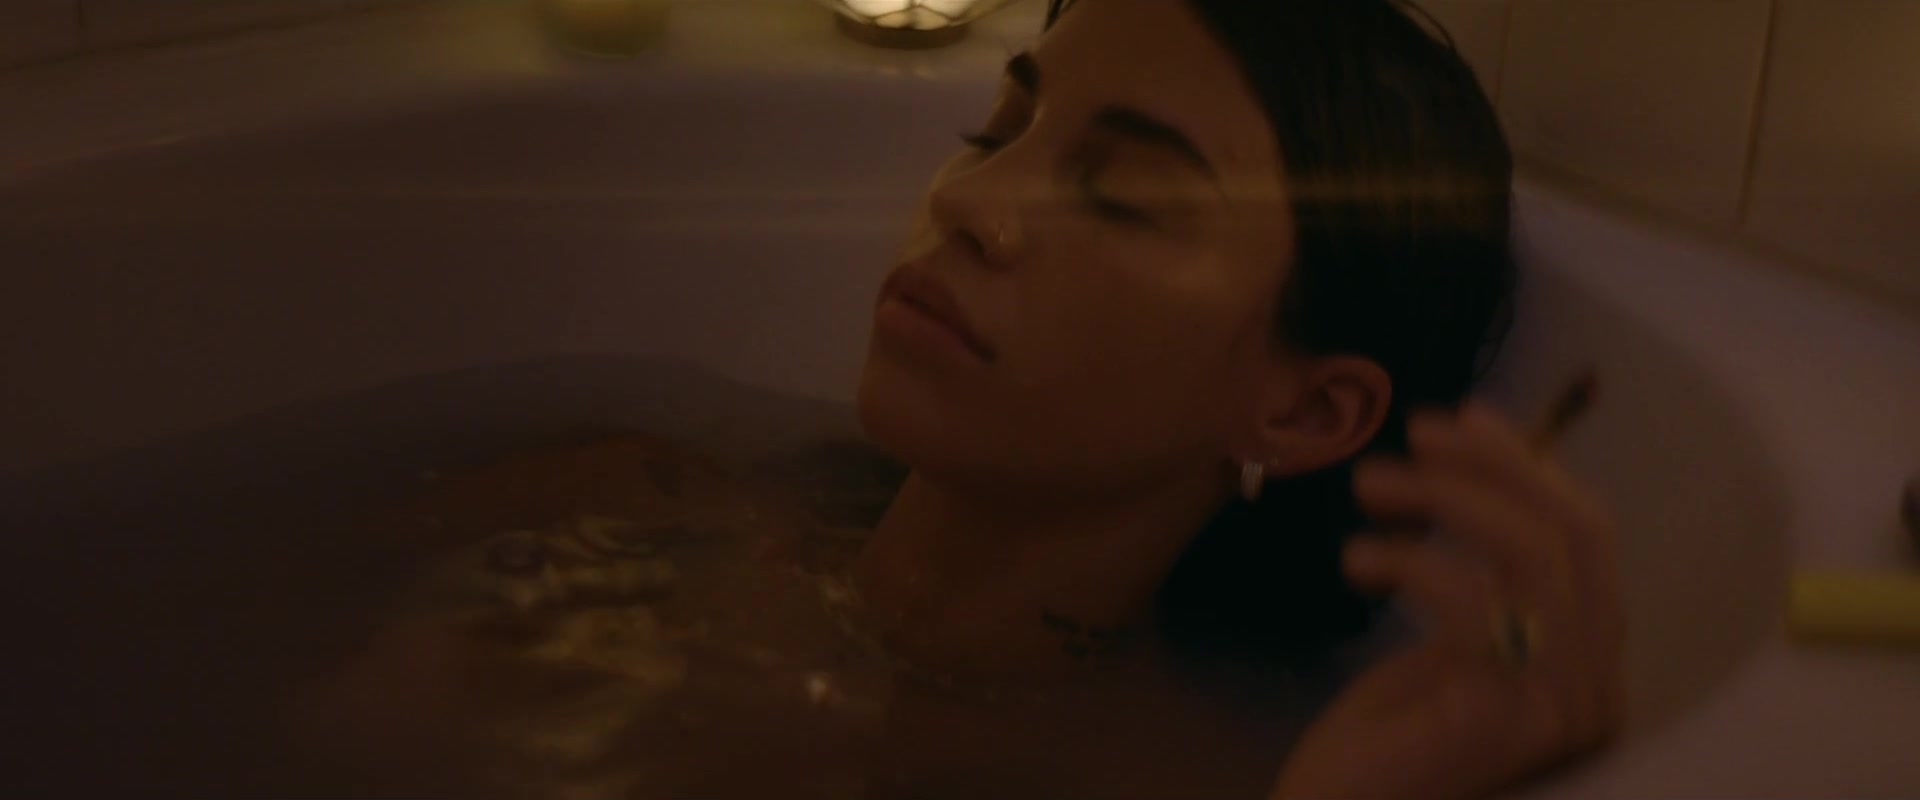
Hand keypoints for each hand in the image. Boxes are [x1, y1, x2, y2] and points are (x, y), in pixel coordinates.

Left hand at [1269, 404, 1626, 799]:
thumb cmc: (1381, 748)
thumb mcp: (1442, 643)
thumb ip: (1479, 575)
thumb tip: (1464, 464)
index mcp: (1590, 665)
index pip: (1588, 537)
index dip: (1528, 467)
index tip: (1461, 418)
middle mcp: (1599, 690)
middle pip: (1577, 536)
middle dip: (1496, 466)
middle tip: (1412, 434)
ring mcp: (1562, 709)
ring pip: (1538, 556)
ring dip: (1448, 498)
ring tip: (1368, 486)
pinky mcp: (1507, 721)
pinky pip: (1480, 604)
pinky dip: (1416, 559)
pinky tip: (1357, 559)